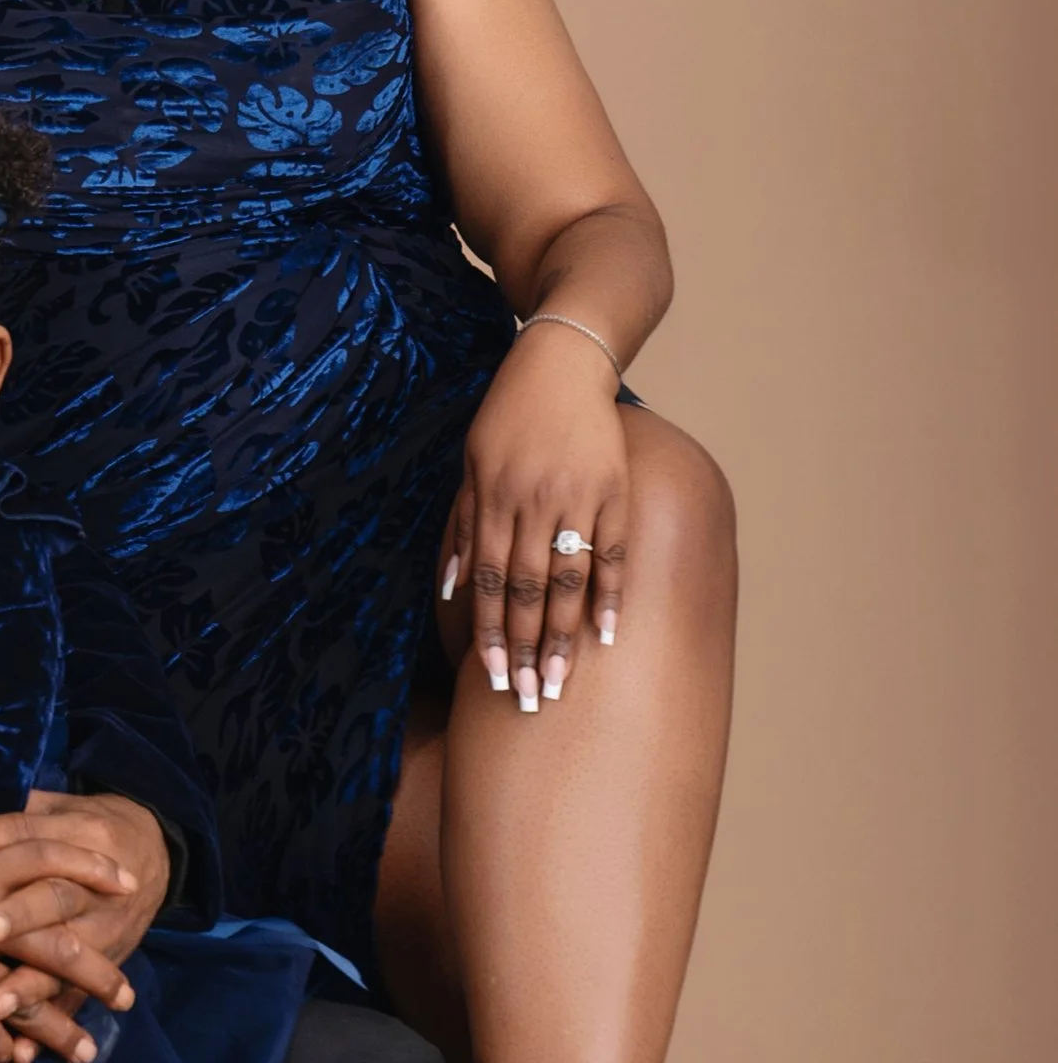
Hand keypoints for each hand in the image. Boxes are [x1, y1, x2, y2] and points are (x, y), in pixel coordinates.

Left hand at [0, 790, 164, 1062]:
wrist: (158, 852)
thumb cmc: (87, 828)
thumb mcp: (61, 807)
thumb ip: (19, 815)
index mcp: (78, 834)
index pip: (25, 835)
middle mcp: (93, 883)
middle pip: (53, 897)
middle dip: (19, 917)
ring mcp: (104, 928)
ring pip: (68, 955)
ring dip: (32, 984)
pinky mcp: (106, 962)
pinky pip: (78, 997)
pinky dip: (54, 1026)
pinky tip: (23, 1052)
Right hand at [0, 840, 133, 1062]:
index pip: (46, 858)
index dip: (91, 871)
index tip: (126, 889)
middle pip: (55, 940)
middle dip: (97, 972)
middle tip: (128, 997)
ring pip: (25, 995)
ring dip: (60, 1027)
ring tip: (88, 1052)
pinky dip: (1, 1046)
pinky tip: (16, 1060)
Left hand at [441, 324, 629, 710]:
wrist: (562, 363)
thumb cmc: (508, 418)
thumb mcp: (471, 465)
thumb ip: (463, 525)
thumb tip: (449, 586)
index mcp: (492, 500)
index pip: (486, 581)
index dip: (487, 633)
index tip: (491, 679)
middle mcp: (531, 503)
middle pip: (524, 590)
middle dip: (523, 649)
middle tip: (527, 699)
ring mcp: (575, 498)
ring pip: (567, 579)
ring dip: (562, 635)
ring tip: (561, 681)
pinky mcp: (613, 490)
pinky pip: (611, 551)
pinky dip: (609, 594)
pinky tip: (607, 635)